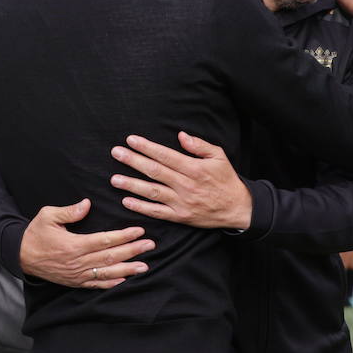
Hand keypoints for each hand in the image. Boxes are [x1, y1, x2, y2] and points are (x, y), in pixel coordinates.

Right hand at [18, 199, 153, 288]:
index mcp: (73, 245)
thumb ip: (69, 211)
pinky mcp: (75, 282)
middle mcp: (78, 262)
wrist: (20, 255)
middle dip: (132, 251)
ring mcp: (77, 275)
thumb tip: (87, 204)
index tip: (139, 231)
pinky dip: (112, 284)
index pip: (105, 240)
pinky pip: (96, 285)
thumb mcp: (47, 216)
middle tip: (150, 245)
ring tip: (145, 266)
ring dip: (127, 270)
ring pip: (107, 273)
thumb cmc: (35, 233)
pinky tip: (125, 280)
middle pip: (111, 257)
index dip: (123, 236)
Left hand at [111, 132, 251, 229]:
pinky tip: (126, 201)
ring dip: (132, 185)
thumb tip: (181, 135)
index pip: (165, 156)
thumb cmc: (226, 179)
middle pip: (155, 171)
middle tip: (116, 153)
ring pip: (152, 192)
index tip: (131, 140)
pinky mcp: (179, 216)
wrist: (237, 208)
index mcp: (194, 168)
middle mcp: (185, 185)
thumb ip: (199, 145)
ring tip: (114, 178)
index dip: (147, 147)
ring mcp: (181, 202)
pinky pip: (157, 212)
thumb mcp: (219, 156)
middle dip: (133, 161)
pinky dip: (141, 207)